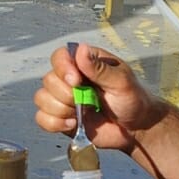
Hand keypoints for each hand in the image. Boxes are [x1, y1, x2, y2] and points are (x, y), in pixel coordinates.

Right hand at [33, 43, 162, 151]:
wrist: (136, 129)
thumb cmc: (133, 100)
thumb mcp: (121, 81)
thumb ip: (99, 68)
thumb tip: (80, 49)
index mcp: (85, 63)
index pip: (59, 56)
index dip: (62, 68)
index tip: (76, 81)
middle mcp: (71, 79)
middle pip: (48, 80)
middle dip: (65, 95)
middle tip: (87, 101)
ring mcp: (64, 99)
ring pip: (41, 99)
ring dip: (60, 109)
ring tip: (81, 114)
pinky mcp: (61, 118)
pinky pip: (42, 118)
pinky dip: (54, 123)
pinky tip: (73, 124)